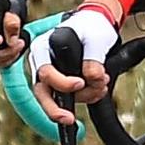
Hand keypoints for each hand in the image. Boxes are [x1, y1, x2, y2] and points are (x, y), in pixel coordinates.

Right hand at [32, 5, 117, 124]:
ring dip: (84, 97)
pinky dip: (88, 96)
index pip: (45, 73)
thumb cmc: (93, 27)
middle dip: (55, 109)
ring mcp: (54, 76)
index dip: (62, 83)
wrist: (100, 25)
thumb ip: (93, 58)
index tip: (81, 83)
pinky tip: (99, 88)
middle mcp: (44, 64)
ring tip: (102, 84)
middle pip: (42, 93)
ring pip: (60, 98)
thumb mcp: (95, 38)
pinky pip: (73, 98)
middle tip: (70, 119)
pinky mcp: (66, 84)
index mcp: (43, 49)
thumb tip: (92, 79)